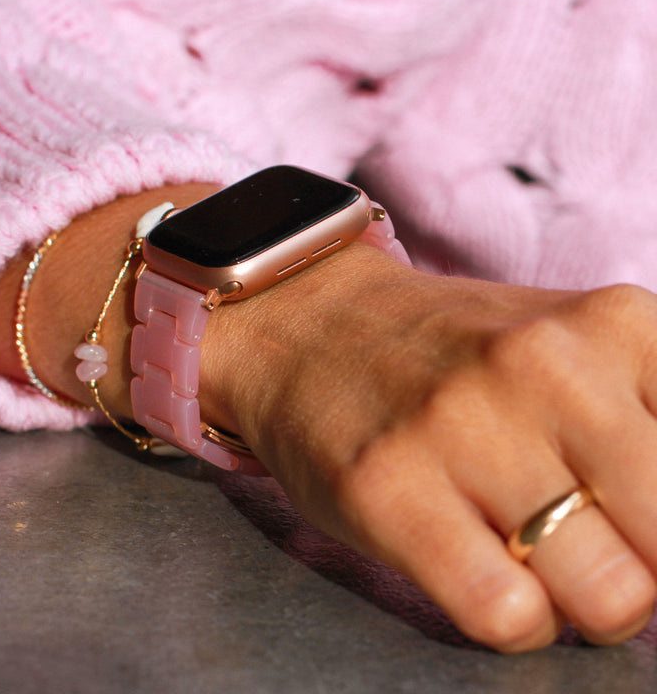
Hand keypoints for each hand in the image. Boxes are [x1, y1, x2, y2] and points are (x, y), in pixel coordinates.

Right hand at [202, 242, 656, 651]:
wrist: (318, 328)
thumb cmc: (452, 352)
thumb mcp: (574, 343)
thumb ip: (651, 417)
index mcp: (615, 324)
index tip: (634, 516)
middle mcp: (544, 366)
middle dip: (645, 570)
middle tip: (593, 546)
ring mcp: (461, 424)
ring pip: (609, 596)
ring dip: (579, 602)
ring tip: (534, 560)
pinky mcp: (388, 486)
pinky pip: (506, 613)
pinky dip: (512, 618)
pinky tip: (483, 573)